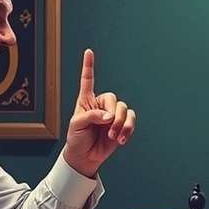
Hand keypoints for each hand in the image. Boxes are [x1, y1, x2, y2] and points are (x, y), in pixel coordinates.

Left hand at [63, 49, 135, 177]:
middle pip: (113, 99)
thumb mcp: (77, 125)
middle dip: (113, 114)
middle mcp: (101, 105)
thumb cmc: (77, 139)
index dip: (88, 66)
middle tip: (108, 128)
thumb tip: (110, 116)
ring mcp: (112, 115)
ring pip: (125, 110)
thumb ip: (92, 116)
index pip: (87, 80)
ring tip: (113, 137)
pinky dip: (128, 129)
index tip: (88, 51)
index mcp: (86, 101)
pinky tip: (121, 139)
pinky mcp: (122, 125)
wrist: (85, 156)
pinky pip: (131, 120)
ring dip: (121, 124)